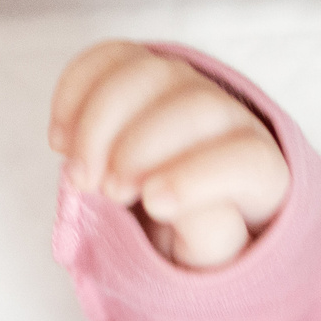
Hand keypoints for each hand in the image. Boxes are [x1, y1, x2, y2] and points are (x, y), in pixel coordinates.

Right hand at [49, 40, 293, 269]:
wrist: (166, 217)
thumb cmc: (192, 244)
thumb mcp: (206, 261)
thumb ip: (205, 237)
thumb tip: (171, 199)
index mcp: (260, 172)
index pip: (247, 160)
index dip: (200, 177)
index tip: (153, 205)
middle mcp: (229, 118)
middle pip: (194, 107)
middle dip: (142, 147)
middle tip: (108, 194)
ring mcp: (183, 86)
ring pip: (146, 73)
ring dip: (99, 123)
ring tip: (79, 177)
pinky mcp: (140, 70)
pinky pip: (107, 59)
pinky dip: (75, 93)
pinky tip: (60, 141)